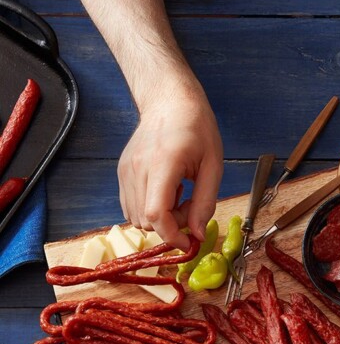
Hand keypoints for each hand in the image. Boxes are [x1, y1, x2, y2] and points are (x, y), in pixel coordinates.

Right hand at [118, 84, 223, 250]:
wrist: (169, 100)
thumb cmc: (196, 128)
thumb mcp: (213, 166)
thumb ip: (205, 202)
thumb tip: (197, 234)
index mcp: (162, 164)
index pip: (155, 214)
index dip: (171, 236)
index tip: (189, 244)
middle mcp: (137, 169)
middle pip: (145, 221)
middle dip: (170, 226)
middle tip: (190, 207)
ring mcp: (125, 171)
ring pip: (136, 218)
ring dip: (160, 219)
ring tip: (178, 197)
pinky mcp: (122, 172)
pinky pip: (130, 207)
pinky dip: (148, 210)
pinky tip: (166, 192)